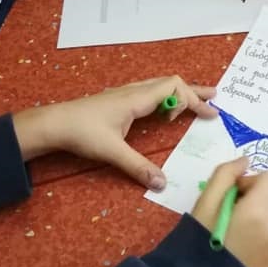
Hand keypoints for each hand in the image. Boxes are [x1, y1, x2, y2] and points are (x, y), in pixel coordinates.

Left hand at [12, 76, 217, 188]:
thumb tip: (162, 183)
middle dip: (194, 92)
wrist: (53, 124)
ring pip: (160, 86)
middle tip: (214, 99)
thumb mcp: (112, 152)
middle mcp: (133, 91)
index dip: (192, 101)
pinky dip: (165, 98)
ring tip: (195, 103)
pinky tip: (164, 112)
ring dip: (180, 94)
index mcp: (136, 98)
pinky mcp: (118, 100)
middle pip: (170, 83)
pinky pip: (150, 92)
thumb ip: (138, 167)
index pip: (173, 89)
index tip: (205, 117)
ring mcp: (125, 94)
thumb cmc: (82, 132)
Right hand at [192, 158, 267, 266]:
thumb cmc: (198, 240)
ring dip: (258, 215)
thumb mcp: (205, 202)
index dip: (251, 181)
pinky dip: (261, 232)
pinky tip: (241, 245)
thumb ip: (226, 174)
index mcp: (259, 209)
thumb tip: (245, 161)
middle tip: (229, 214)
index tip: (233, 195)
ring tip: (234, 232)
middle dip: (253, 198)